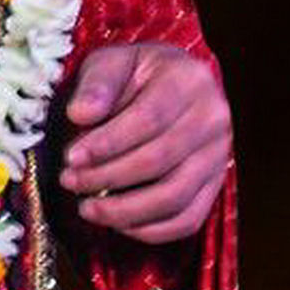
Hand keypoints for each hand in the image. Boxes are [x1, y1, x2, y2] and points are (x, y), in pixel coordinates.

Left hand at [56, 40, 229, 243]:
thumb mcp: (113, 60)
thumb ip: (97, 84)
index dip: (107, 143)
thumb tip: (78, 115)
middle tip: (69, 182)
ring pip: (175, 197)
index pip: (147, 120)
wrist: (176, 81)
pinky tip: (118, 224)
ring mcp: (219, 157)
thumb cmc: (136, 71)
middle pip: (159, 161)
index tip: (71, 157)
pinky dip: (152, 229)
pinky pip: (189, 219)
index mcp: (188, 81)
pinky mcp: (216, 185)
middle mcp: (213, 120)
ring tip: (87, 208)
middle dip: (108, 177)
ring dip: (126, 210)